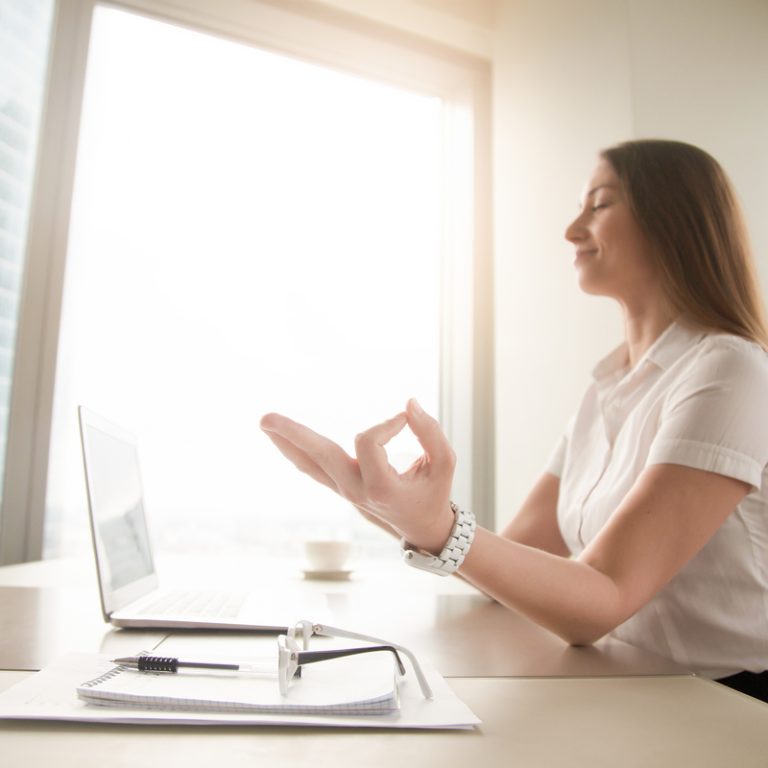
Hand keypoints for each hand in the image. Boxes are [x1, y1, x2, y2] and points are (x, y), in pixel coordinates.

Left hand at [259, 399, 456, 552]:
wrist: (422, 528)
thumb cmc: (434, 493)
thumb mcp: (445, 464)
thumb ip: (431, 433)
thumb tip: (409, 404)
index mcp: (380, 488)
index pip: (368, 442)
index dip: (388, 424)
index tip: (407, 419)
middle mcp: (355, 490)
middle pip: (319, 456)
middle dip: (293, 434)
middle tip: (264, 417)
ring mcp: (343, 491)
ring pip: (308, 464)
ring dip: (285, 442)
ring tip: (264, 422)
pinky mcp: (340, 487)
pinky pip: (313, 468)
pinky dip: (297, 452)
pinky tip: (279, 439)